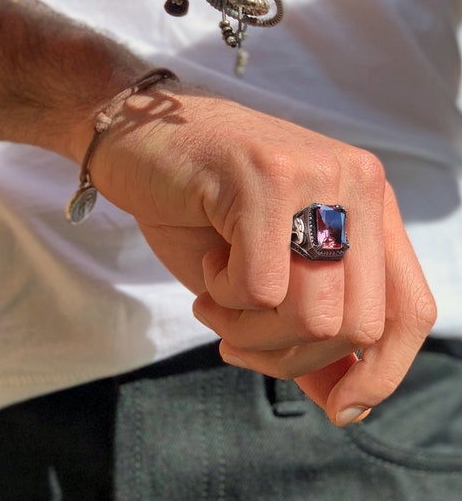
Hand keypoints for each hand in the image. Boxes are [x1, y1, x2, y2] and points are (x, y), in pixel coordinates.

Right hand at [92, 84, 435, 425]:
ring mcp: (315, 175)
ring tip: (215, 299)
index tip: (340, 408)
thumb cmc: (198, 206)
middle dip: (289, 356)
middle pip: (358, 326)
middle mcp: (356, 185)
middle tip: (235, 335)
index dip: (382, 372)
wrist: (140, 139)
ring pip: (313, 315)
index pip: (408, 308)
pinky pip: (260, 288)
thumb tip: (345, 401)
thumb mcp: (261, 275)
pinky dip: (224, 297)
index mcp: (368, 205)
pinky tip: (208, 264)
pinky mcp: (266, 176)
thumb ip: (308, 331)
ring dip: (251, 331)